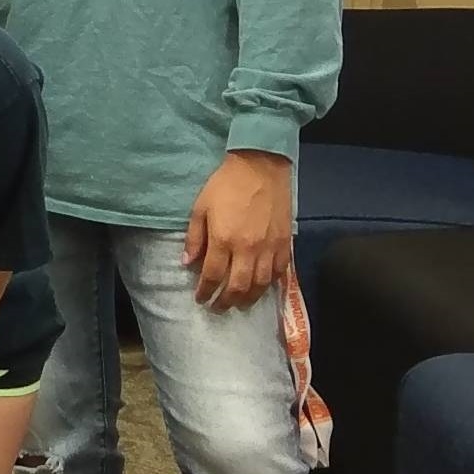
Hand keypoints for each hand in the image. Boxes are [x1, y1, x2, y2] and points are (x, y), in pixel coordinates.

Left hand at [182, 148, 294, 310]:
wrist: (261, 166)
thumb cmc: (226, 184)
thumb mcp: (200, 208)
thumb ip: (194, 238)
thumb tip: (188, 263)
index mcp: (223, 240)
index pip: (212, 276)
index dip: (205, 292)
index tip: (201, 298)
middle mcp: (247, 249)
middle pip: (237, 287)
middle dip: (226, 302)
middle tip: (218, 307)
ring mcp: (269, 247)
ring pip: (260, 284)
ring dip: (248, 298)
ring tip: (239, 303)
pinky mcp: (285, 243)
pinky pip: (279, 272)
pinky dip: (269, 284)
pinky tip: (261, 287)